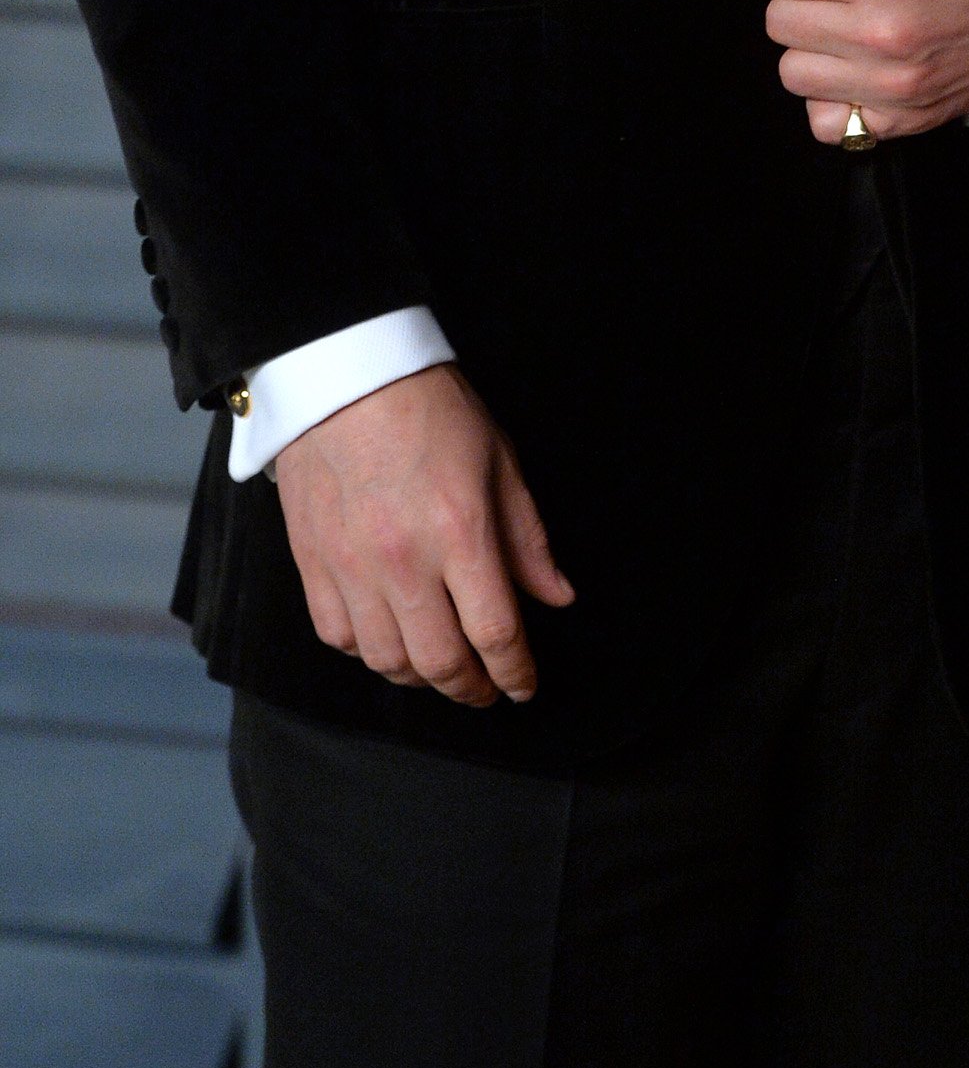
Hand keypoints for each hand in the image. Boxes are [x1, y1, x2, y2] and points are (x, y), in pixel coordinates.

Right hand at [272, 363, 573, 708]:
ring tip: (442, 668)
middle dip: (472, 689)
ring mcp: (352, 569)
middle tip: (486, 690)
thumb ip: (528, 540)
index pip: (496, 633)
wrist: (346, 378)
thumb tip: (557, 596)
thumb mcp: (500, 462)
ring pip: (388, 661)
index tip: (524, 686)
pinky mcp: (313, 566)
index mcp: (461, 533)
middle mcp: (404, 562)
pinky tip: (389, 642)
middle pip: (441, 662)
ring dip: (421, 677)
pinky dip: (369, 653)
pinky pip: (340, 638)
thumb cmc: (430, 410)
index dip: (516, 672)